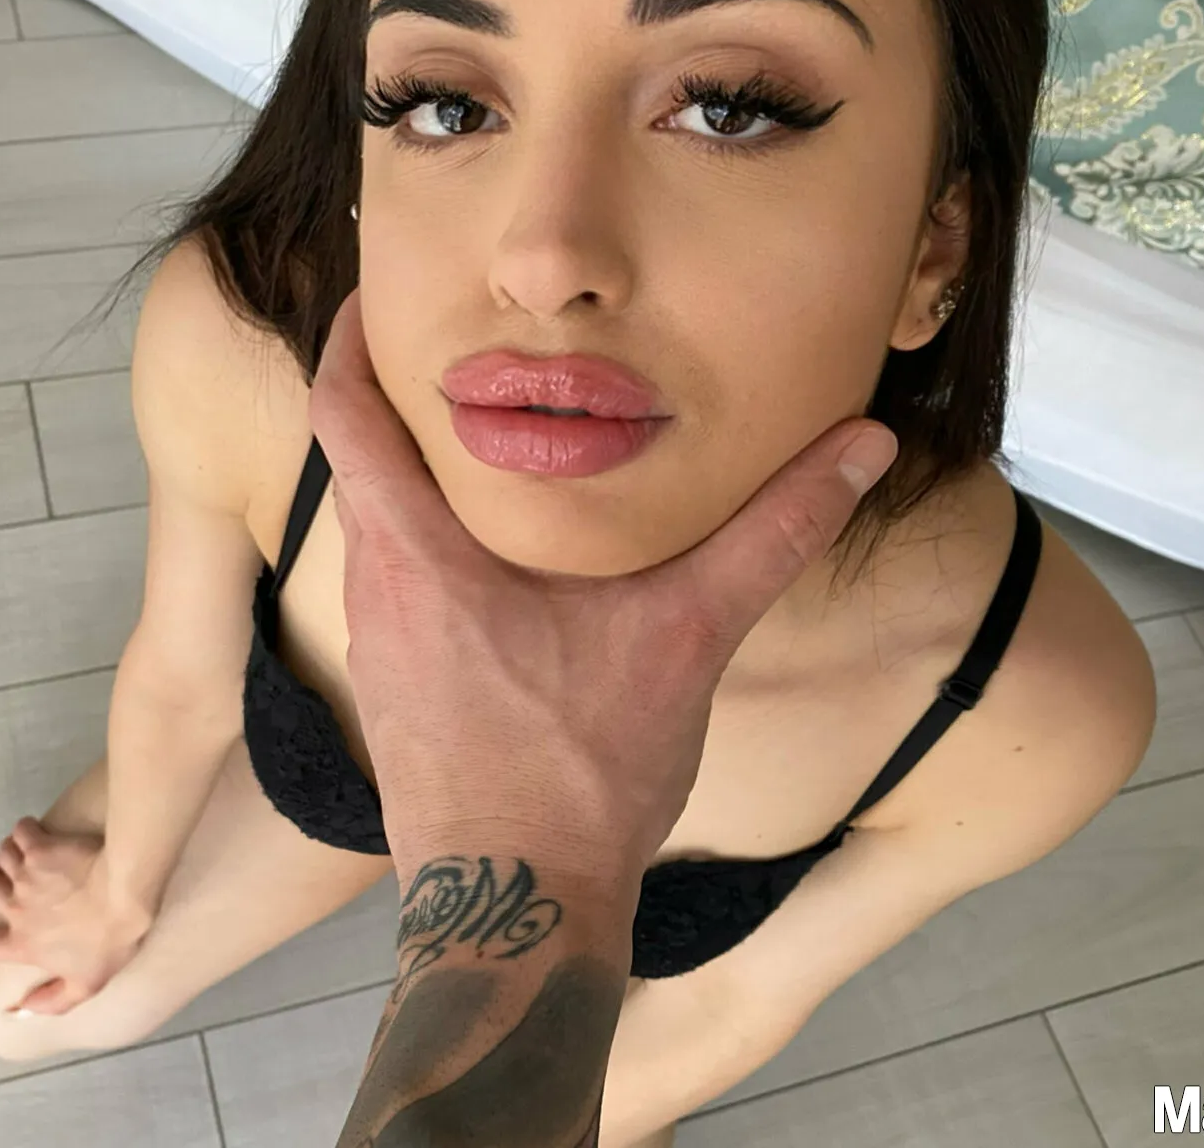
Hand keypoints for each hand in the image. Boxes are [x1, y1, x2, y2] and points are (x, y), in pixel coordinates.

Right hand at [0, 817, 153, 1015]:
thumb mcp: (87, 984)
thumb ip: (53, 1001)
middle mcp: (16, 908)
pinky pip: (21, 831)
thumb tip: (22, 1010)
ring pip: (0, 858)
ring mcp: (26, 875)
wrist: (125, 894)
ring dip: (10, 856)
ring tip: (28, 856)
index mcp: (23, 943)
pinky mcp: (41, 847)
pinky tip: (39, 834)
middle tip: (13, 882)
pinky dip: (26, 831)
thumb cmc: (110, 941)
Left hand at [307, 290, 899, 878]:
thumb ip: (773, 534)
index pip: (344, 414)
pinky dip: (431, 544)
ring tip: (488, 437)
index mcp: (421, 558)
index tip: (376, 292)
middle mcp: (378, 594)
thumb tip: (859, 446)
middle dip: (398, 399)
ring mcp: (380, 650)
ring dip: (417, 477)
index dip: (349, 341)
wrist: (517, 912)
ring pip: (380, 529)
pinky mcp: (397, 694)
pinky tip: (500, 558)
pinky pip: (398, 587)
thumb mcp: (687, 639)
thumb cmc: (578, 777)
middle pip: (359, 462)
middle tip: (459, 347)